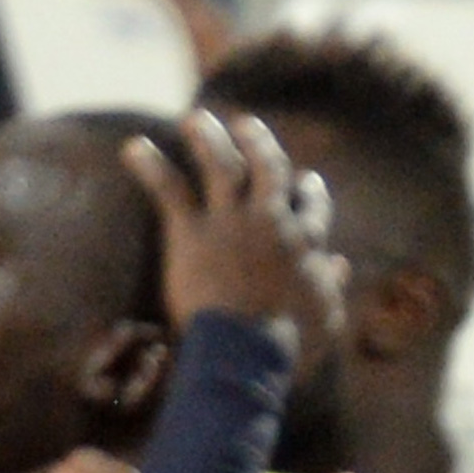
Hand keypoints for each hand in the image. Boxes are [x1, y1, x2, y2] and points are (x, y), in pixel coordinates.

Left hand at [131, 110, 347, 367]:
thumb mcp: (325, 315)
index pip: (313, 206)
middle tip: (246, 126)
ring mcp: (231, 222)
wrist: (248, 352)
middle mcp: (271, 221)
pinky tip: (133, 148)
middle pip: (268, 167)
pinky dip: (149, 166)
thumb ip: (331, 284)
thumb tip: (341, 264)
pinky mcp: (193, 232)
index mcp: (305, 243)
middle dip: (258, 143)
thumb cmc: (291, 344)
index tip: (307, 181)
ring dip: (208, 138)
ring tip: (195, 120)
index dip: (310, 192)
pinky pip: (170, 188)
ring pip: (222, 165)